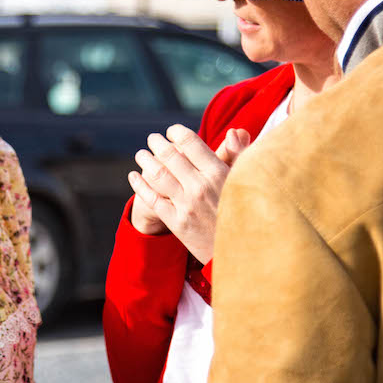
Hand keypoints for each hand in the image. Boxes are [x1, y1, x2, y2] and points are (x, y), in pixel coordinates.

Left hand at [129, 124, 251, 263]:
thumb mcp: (247, 181)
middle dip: (158, 143)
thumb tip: (232, 131)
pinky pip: (152, 199)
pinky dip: (140, 185)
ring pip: (158, 175)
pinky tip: (134, 176)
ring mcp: (187, 205)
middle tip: (152, 138)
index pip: (191, 142)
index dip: (177, 133)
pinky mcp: (177, 223)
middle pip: (170, 156)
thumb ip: (239, 154)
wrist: (244, 251)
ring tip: (141, 154)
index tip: (172, 131)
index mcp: (218, 172)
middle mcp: (200, 186)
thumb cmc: (248, 211)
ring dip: (145, 160)